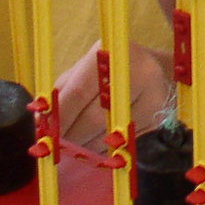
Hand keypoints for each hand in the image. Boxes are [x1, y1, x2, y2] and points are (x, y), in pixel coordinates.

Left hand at [50, 40, 171, 140]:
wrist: (161, 72)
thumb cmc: (112, 71)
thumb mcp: (86, 69)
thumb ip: (62, 91)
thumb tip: (42, 121)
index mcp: (113, 55)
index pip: (80, 91)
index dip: (61, 115)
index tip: (46, 132)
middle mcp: (138, 73)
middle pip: (95, 117)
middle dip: (72, 135)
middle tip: (58, 145)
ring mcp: (154, 98)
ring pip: (110, 135)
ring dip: (86, 145)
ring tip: (75, 146)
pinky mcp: (161, 120)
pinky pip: (125, 143)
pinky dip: (106, 149)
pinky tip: (97, 146)